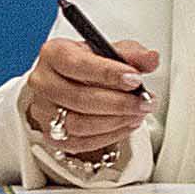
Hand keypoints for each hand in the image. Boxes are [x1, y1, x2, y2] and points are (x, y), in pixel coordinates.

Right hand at [18, 32, 157, 164]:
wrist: (68, 84)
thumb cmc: (86, 65)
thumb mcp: (107, 50)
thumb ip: (131, 53)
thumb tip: (151, 58)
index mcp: (54, 54)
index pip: (78, 64)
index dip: (108, 73)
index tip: (135, 78)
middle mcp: (43, 83)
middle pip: (79, 99)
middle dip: (118, 103)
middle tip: (143, 101)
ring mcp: (44, 112)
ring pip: (79, 124)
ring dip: (115, 121)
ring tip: (137, 113)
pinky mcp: (51, 135)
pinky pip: (80, 143)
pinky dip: (108, 136)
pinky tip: (126, 125)